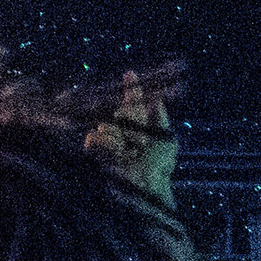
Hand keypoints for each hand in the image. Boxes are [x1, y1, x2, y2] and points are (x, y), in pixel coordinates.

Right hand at [86, 70, 178, 205]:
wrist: (143, 187)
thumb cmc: (159, 167)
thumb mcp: (167, 140)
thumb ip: (159, 118)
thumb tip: (155, 100)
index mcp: (142, 129)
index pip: (135, 105)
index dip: (132, 89)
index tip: (130, 73)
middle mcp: (125, 133)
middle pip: (120, 111)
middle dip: (128, 117)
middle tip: (137, 135)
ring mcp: (109, 143)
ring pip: (107, 124)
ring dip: (119, 136)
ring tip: (128, 151)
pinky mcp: (95, 154)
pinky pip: (93, 137)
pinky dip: (105, 143)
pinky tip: (116, 153)